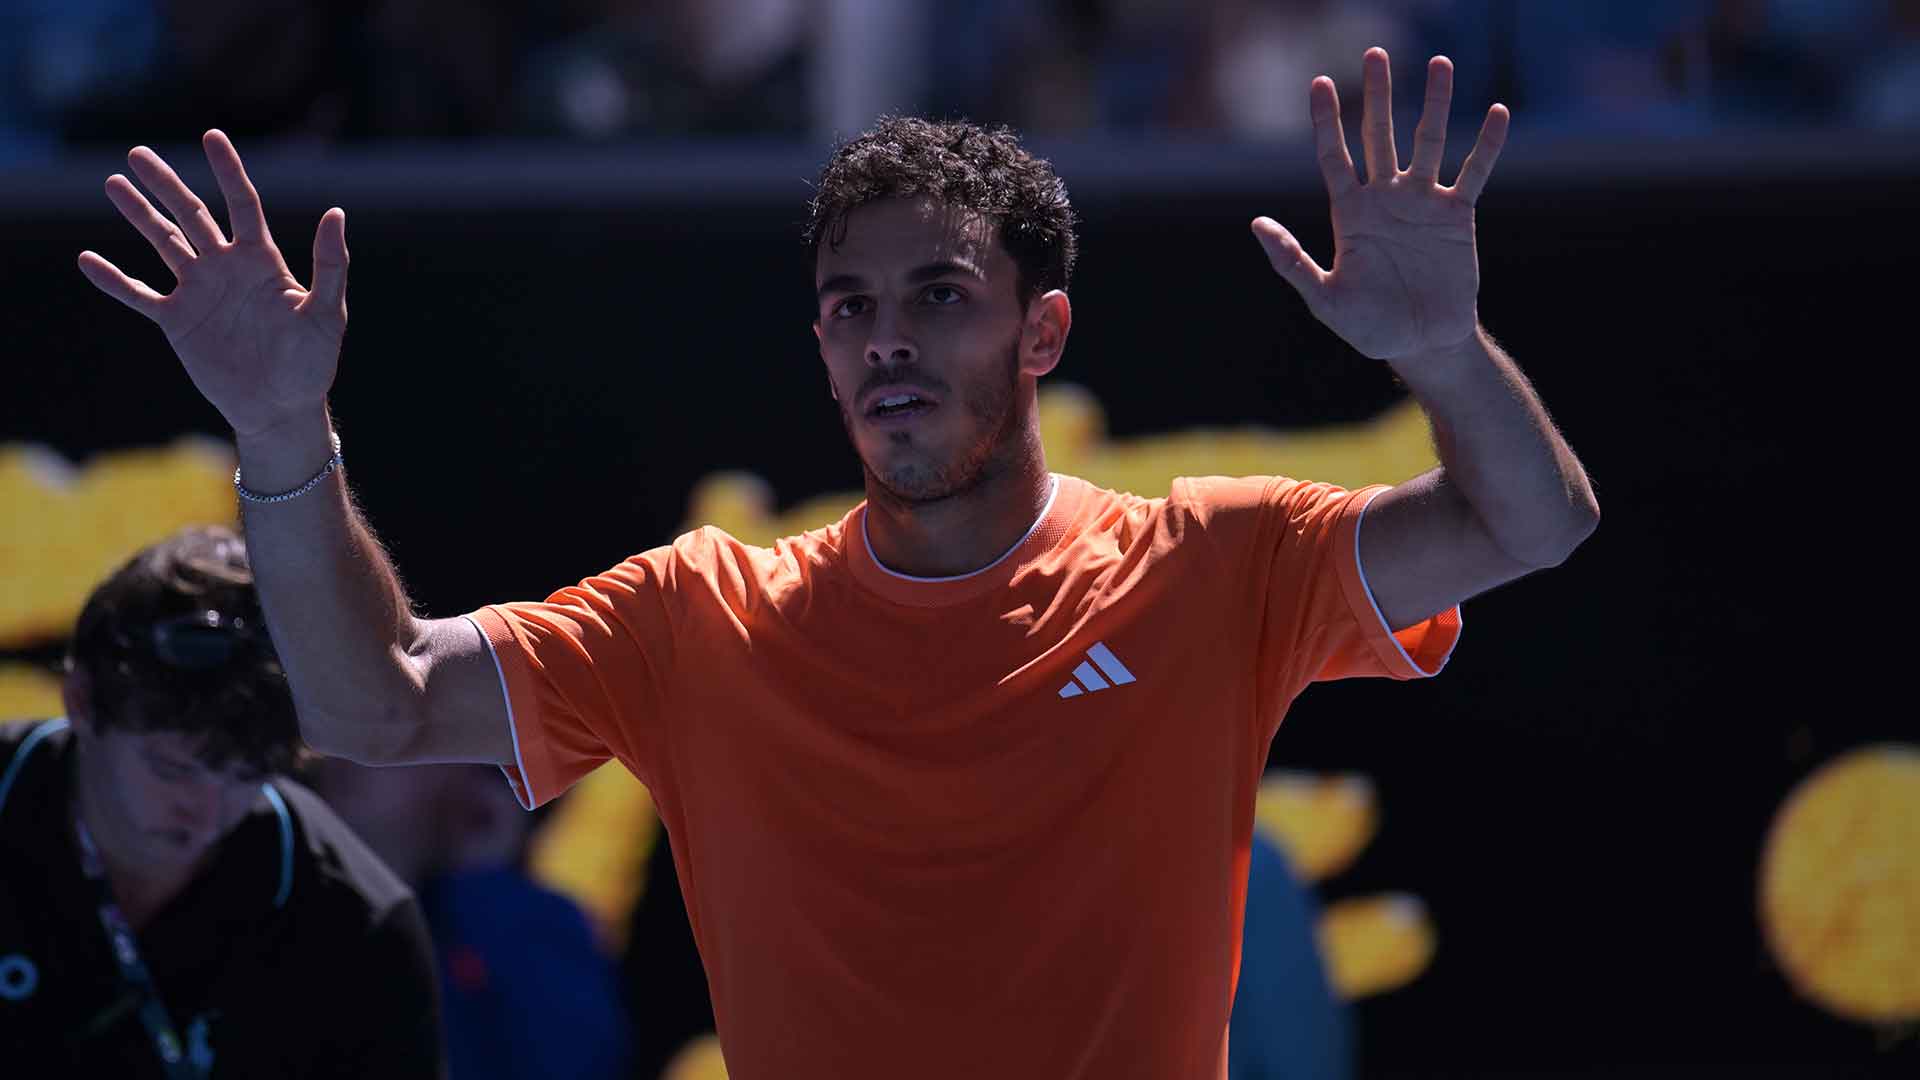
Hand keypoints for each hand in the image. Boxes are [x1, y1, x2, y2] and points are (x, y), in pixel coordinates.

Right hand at [78, 130, 347, 438]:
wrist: (281, 408)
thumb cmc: (312, 363)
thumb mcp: (328, 313)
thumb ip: (330, 264)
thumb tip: (336, 213)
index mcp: (263, 262)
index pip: (243, 204)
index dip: (228, 171)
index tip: (213, 137)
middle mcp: (226, 269)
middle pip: (192, 215)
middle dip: (167, 185)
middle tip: (138, 153)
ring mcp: (199, 293)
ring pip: (163, 244)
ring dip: (138, 216)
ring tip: (114, 183)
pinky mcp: (178, 322)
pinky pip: (140, 295)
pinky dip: (114, 280)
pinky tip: (88, 260)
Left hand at [1252, 49, 1508, 362]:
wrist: (1422, 344)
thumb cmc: (1369, 327)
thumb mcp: (1324, 299)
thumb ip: (1291, 262)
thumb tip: (1257, 224)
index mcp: (1350, 214)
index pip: (1334, 157)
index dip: (1326, 121)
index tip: (1320, 82)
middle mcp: (1385, 198)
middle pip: (1379, 135)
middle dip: (1378, 95)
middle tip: (1376, 52)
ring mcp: (1422, 203)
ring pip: (1428, 141)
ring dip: (1434, 103)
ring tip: (1440, 63)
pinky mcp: (1457, 215)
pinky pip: (1473, 172)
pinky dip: (1486, 144)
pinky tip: (1495, 111)